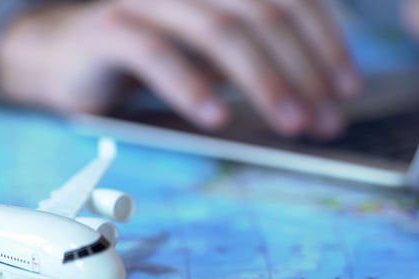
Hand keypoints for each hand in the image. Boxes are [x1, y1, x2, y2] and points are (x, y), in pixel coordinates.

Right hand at [0, 0, 361, 139]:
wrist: (70, 53)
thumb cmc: (154, 55)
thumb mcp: (214, 51)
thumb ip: (257, 54)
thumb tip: (321, 93)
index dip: (328, 42)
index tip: (349, 90)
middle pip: (264, 14)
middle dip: (304, 70)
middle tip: (326, 120)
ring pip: (219, 32)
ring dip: (264, 81)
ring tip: (291, 124)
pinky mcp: (110, 28)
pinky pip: (158, 54)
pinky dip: (192, 87)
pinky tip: (218, 120)